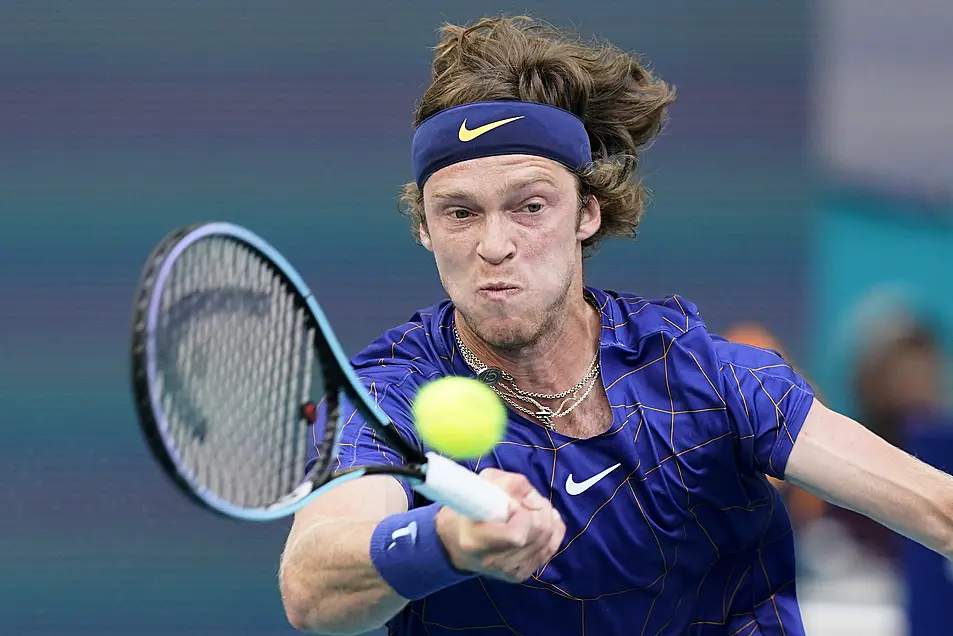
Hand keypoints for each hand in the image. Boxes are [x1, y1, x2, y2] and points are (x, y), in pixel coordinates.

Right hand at [435, 468, 565, 582]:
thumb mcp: (483, 484)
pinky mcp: (521, 575)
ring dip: (547, 518)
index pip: (516, 534)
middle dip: (540, 510)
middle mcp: (493, 562)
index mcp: (475, 540)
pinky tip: (542, 520)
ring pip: (548, 541)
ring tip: (532, 509)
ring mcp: (509, 572)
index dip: (523, 513)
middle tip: (527, 501)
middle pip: (538, 534)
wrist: (457, 541)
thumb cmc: (469, 507)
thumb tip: (532, 496)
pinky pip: (549, 550)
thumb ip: (509, 484)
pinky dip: (552, 532)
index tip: (512, 502)